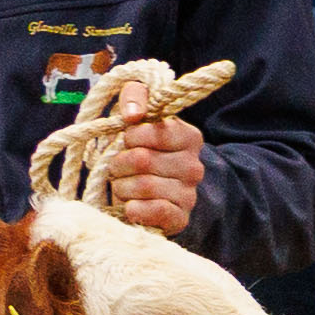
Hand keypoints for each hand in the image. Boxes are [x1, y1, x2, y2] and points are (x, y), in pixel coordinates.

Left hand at [95, 114, 206, 236]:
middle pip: (142, 160)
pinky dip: (134, 209)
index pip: (150, 132)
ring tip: (125, 186)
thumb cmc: (139, 148)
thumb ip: (135, 95)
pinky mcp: (180, 218)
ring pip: (143, 186)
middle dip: (120, 164)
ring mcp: (190, 195)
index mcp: (189, 137)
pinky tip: (131, 206)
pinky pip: (155, 211)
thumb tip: (132, 115)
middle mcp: (195, 166)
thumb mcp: (136, 113)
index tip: (128, 141)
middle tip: (120, 167)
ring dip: (122, 187)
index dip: (130, 137)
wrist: (149, 191)